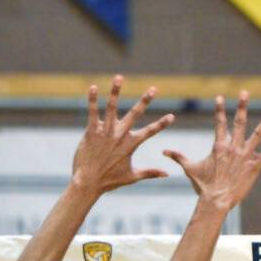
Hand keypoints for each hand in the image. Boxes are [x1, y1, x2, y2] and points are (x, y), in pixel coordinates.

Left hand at [71, 75, 174, 195]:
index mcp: (131, 144)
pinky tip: (93, 87)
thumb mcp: (132, 177)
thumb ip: (150, 173)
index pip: (151, 132)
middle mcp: (120, 135)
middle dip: (145, 100)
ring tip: (119, 77)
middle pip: (135, 114)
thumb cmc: (109, 181)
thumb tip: (167, 174)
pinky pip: (92, 112)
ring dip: (116, 92)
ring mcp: (105, 132)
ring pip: (112, 108)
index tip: (172, 116)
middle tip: (154, 89)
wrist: (88, 183)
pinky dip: (93, 100)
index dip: (162, 124)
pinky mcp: (91, 131)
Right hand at [164, 91, 260, 213]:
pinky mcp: (255, 166)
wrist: (215, 200)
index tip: (220, 97)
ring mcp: (245, 156)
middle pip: (239, 122)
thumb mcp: (190, 169)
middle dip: (242, 107)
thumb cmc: (203, 185)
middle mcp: (233, 147)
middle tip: (245, 92)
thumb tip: (163, 151)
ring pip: (258, 134)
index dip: (220, 109)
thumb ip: (178, 157)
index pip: (219, 123)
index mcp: (219, 146)